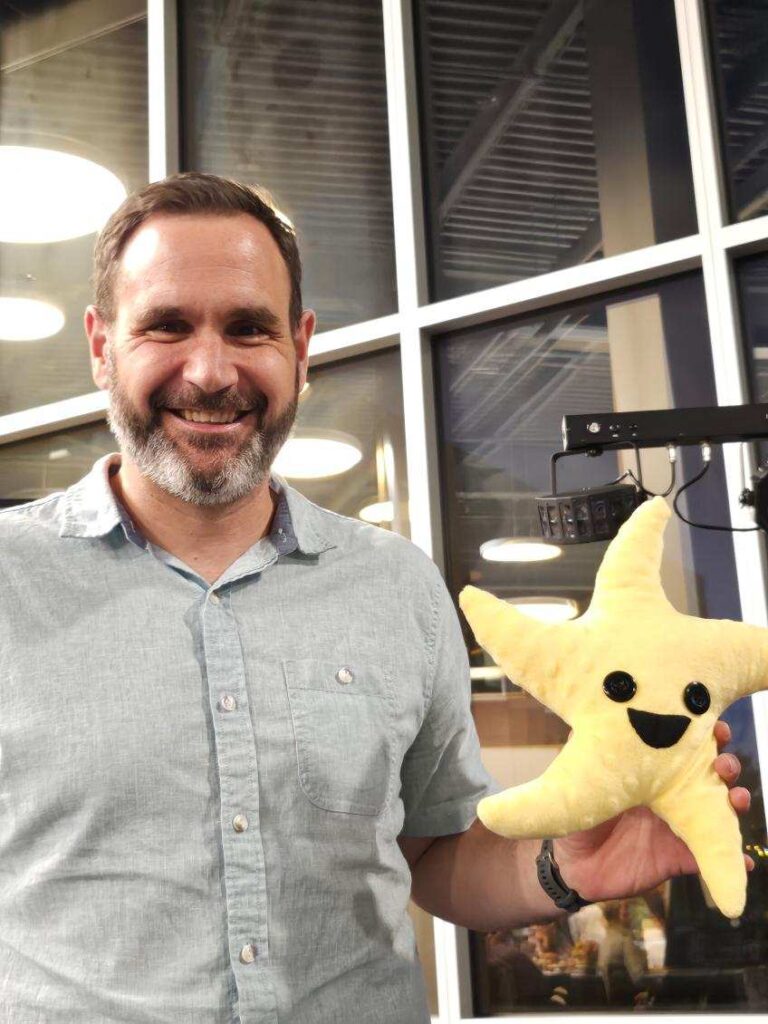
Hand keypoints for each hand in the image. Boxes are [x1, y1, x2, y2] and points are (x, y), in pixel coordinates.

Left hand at [554, 720, 753, 902]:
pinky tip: (747, 860)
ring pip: (719, 812)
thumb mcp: (580, 778)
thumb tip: (591, 709)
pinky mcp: (680, 858)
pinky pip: (714, 858)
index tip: (717, 728)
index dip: (706, 738)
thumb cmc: (577, 812)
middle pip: (711, 776)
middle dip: (727, 766)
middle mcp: (670, 795)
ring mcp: (679, 825)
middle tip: (724, 766)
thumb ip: (590, 751)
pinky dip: (736, 860)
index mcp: (651, 772)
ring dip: (735, 804)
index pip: (685, 749)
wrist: (572, 863)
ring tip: (738, 800)